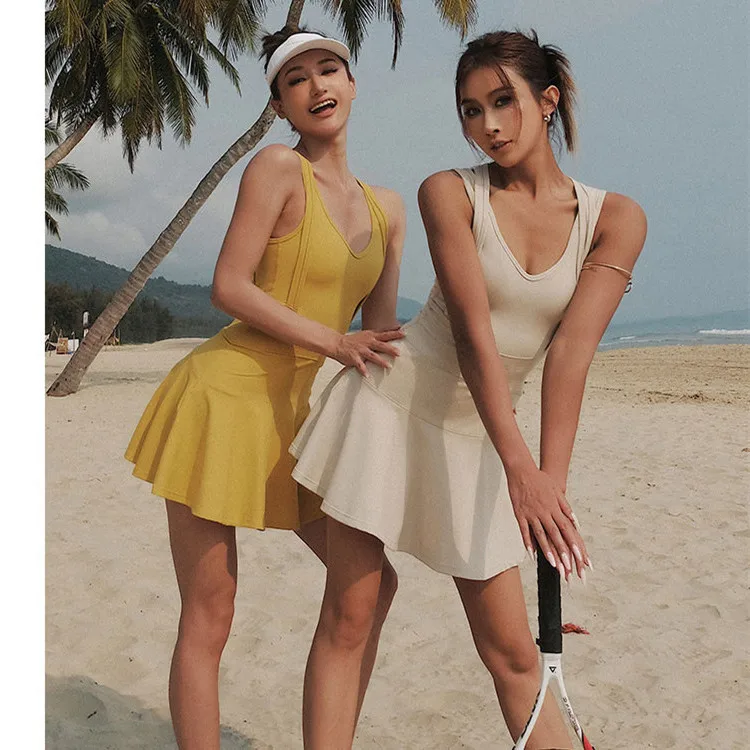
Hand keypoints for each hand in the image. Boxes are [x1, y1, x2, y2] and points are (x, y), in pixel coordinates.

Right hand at [333, 327, 404, 376]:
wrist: (337, 343)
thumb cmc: (353, 341)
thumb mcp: (366, 335)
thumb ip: (377, 338)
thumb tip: (391, 339)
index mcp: (371, 336)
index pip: (385, 334)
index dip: (394, 333)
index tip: (404, 334)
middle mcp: (367, 343)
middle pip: (381, 345)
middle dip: (390, 349)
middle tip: (399, 353)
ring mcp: (360, 350)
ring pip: (372, 356)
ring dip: (381, 361)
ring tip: (389, 366)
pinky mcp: (354, 358)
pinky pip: (359, 365)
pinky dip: (363, 370)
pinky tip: (367, 376)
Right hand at [506, 465, 590, 580]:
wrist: (522, 470)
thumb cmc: (540, 480)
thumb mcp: (557, 491)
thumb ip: (566, 508)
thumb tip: (576, 522)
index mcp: (554, 507)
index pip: (566, 528)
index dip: (572, 542)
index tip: (579, 555)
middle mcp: (544, 512)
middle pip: (555, 534)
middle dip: (563, 551)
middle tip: (569, 566)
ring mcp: (531, 514)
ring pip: (540, 535)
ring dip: (547, 551)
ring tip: (554, 564)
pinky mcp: (520, 514)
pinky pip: (524, 531)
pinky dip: (528, 543)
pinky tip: (532, 554)